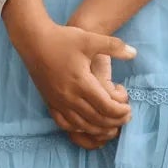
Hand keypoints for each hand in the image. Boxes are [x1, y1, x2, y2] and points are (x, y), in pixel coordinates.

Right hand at [13, 20, 133, 146]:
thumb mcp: (90, 38)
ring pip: (82, 125)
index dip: (121, 111)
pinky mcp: (49, 102)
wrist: (33, 40)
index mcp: (81, 82)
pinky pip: (65, 124)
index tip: (129, 108)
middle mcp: (69, 96)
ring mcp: (58, 101)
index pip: (106, 107)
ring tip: (111, 123)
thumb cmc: (62, 39)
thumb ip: (113, 46)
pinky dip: (79, 128)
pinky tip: (87, 124)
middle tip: (125, 117)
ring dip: (99, 128)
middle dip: (114, 122)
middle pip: (97, 119)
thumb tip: (134, 53)